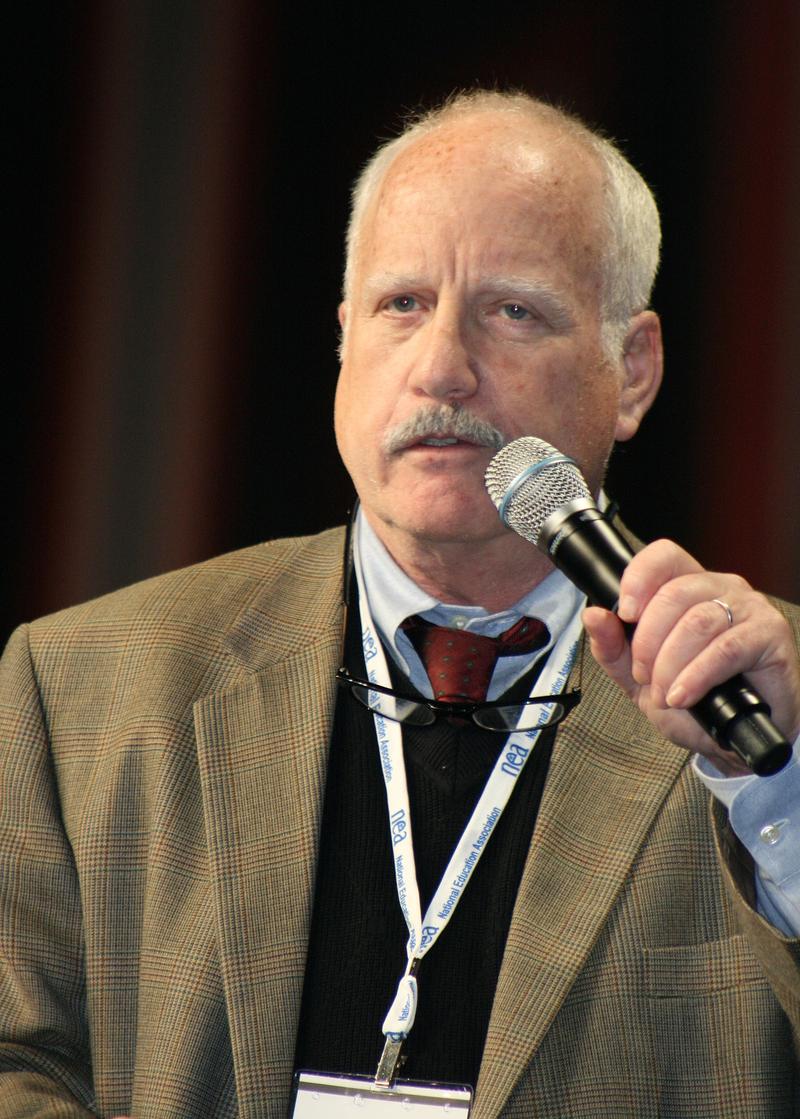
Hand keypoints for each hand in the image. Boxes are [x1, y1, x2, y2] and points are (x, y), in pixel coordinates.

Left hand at [583, 539, 799, 774]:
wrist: (733, 740)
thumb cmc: (693, 702)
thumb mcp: (638, 678)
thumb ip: (612, 647)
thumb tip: (593, 615)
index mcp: (687, 587)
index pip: (663, 556)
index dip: (639, 578)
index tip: (625, 614)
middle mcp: (720, 589)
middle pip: (673, 594)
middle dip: (648, 642)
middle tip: (645, 677)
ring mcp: (748, 608)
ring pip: (697, 622)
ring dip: (671, 664)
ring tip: (666, 694)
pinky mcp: (770, 634)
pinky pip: (727, 648)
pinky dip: (697, 676)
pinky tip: (684, 696)